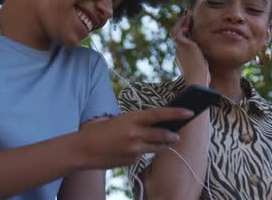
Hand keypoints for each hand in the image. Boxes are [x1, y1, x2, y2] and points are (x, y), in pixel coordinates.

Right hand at [75, 107, 193, 168]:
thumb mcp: (118, 121)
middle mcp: (135, 133)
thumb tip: (156, 127)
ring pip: (157, 147)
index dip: (176, 112)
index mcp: (131, 118)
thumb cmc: (100, 131)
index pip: (159, 114)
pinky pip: (143, 156)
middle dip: (173, 135)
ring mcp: (134, 149)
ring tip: (165, 142)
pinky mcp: (131, 160)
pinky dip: (142, 153)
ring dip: (162, 145)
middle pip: (163, 135)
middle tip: (177, 135)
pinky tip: (132, 151)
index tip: (189, 111)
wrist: (82, 149)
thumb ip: (136, 123)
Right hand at [170, 11, 209, 85]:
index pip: (183, 43)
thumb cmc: (202, 78)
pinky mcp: (182, 44)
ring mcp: (178, 48)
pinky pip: (178, 31)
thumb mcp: (203, 67)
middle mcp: (178, 52)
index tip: (191, 27)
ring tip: (188, 14)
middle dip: (182, 25)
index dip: (186, 34)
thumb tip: (209, 60)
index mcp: (183, 58)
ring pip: (176, 31)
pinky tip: (188, 18)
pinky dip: (182, 24)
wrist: (196, 80)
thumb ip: (203, 60)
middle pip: (178, 35)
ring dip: (181, 22)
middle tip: (188, 16)